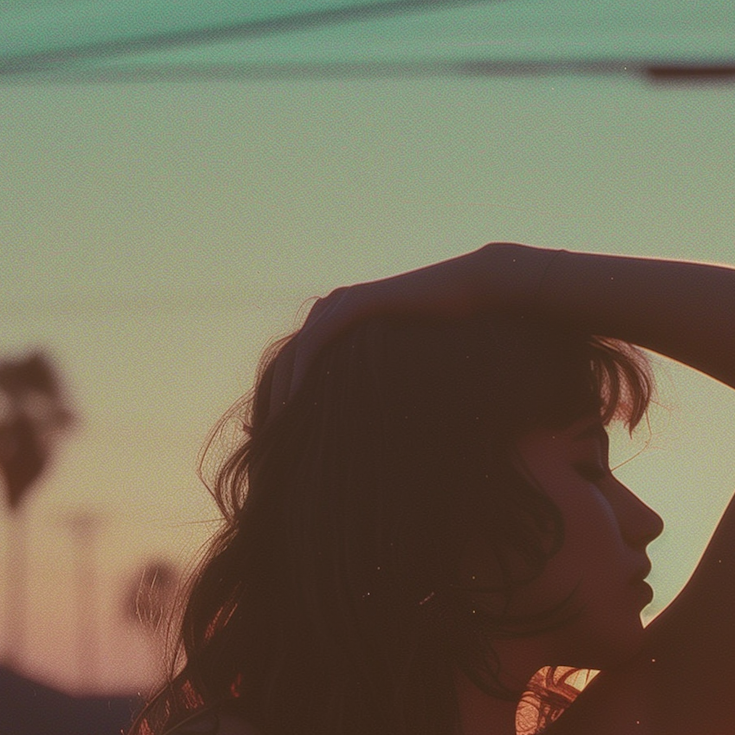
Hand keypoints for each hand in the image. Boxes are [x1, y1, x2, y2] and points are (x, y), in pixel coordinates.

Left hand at [268, 243, 542, 411]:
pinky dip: (301, 372)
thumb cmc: (445, 334)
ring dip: (281, 391)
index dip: (282, 399)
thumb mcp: (403, 364)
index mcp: (339, 321)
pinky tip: (293, 403)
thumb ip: (382, 382)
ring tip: (275, 430)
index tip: (274, 437)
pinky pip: (316, 341)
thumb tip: (378, 418)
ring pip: (297, 352)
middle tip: (264, 441)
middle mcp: (333, 308)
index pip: (298, 364)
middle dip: (273, 400)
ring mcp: (341, 303)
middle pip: (288, 359)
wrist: (470, 294)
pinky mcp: (355, 303)